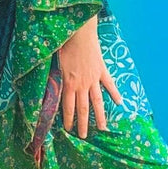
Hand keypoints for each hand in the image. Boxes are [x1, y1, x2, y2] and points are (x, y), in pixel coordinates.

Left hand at [58, 20, 121, 138]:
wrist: (79, 32)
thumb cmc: (64, 45)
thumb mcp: (54, 62)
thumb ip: (54, 77)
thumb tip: (48, 87)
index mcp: (68, 83)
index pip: (68, 106)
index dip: (68, 119)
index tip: (68, 129)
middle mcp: (82, 84)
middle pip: (83, 108)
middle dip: (83, 123)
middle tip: (84, 136)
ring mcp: (94, 78)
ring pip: (97, 101)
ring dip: (99, 115)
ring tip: (103, 128)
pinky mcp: (102, 70)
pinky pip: (110, 84)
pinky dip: (115, 94)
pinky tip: (119, 103)